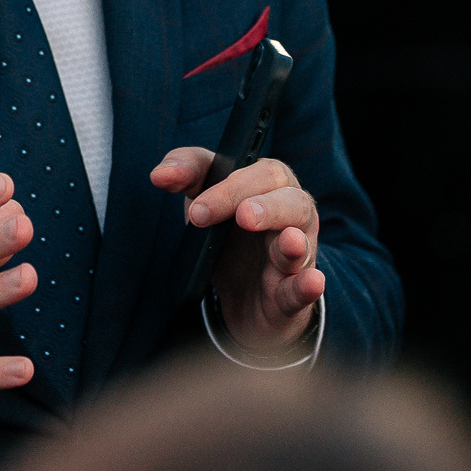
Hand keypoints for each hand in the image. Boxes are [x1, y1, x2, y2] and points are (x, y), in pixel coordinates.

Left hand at [150, 148, 323, 352]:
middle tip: (241, 218)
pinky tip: (311, 282)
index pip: (261, 173)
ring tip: (288, 242)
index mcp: (270, 186)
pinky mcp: (293, 293)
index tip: (197, 210)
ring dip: (294, 242)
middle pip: (291, 201)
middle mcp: (291, 216)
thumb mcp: (206, 197)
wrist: (241, 296)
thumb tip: (159, 175)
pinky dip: (309, 285)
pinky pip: (305, 287)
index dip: (231, 187)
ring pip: (303, 241)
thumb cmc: (229, 233)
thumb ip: (186, 174)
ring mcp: (298, 255)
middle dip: (266, 207)